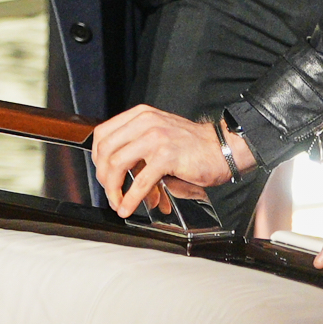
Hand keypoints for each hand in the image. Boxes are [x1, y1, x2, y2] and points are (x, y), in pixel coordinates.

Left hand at [90, 104, 237, 217]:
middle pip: (105, 150)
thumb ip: (137, 147)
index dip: (97, 157)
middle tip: (109, 192)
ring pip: (117, 164)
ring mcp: (155, 138)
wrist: (225, 148)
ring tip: (117, 202)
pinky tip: (127, 207)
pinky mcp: (166, 156)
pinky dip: (130, 197)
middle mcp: (144, 123)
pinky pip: (141, 181)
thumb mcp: (159, 135)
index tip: (102, 173)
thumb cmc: (194, 146)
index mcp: (140, 116)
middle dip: (102, 176)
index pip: (103, 134)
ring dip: (113, 188)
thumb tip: (118, 174)